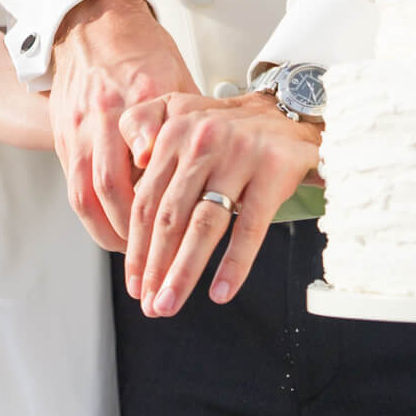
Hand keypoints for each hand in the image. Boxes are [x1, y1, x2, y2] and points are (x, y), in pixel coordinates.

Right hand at [48, 0, 195, 251]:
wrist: (94, 23)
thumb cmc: (143, 52)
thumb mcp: (178, 79)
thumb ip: (190, 122)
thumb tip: (219, 163)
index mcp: (143, 96)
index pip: (155, 163)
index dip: (168, 203)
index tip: (187, 233)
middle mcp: (106, 113)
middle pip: (115, 190)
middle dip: (136, 234)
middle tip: (159, 261)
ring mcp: (79, 126)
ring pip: (88, 194)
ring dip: (110, 233)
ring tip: (134, 258)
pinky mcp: (62, 134)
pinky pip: (73, 185)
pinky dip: (92, 215)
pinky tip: (111, 232)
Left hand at [119, 91, 321, 314]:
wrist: (288, 110)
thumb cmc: (227, 126)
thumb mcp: (178, 112)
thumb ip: (142, 130)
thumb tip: (128, 179)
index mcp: (174, 132)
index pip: (147, 201)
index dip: (137, 248)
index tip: (135, 283)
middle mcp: (203, 141)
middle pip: (170, 217)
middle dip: (156, 268)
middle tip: (150, 305)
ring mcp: (239, 155)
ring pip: (204, 224)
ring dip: (184, 271)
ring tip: (171, 302)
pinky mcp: (273, 169)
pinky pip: (250, 227)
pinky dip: (234, 264)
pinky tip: (221, 291)